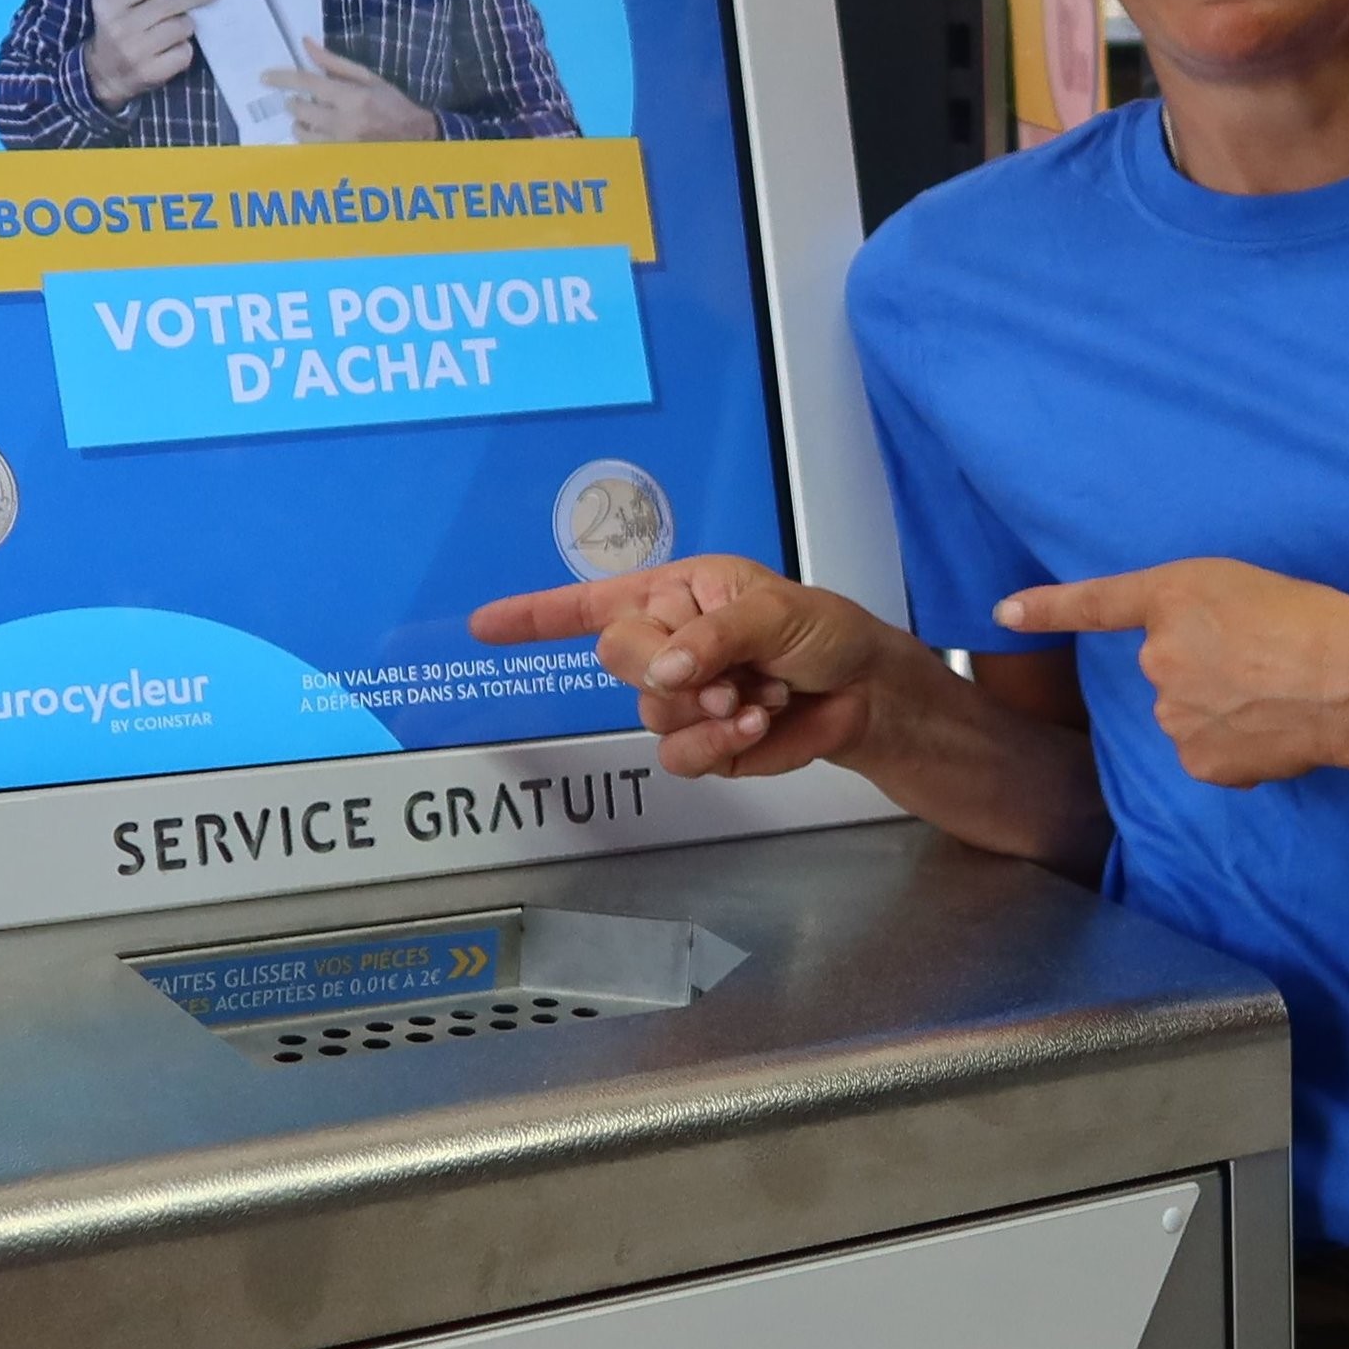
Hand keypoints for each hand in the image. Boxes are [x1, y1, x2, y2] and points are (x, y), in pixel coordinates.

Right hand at [84, 0, 215, 106]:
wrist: (103, 76)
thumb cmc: (119, 33)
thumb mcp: (119, 7)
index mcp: (108, 4)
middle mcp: (119, 27)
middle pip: (168, 4)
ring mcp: (135, 52)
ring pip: (180, 27)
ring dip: (187, 25)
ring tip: (181, 28)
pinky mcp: (150, 73)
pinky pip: (184, 52)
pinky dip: (185, 48)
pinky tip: (176, 49)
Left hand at [279, 43, 436, 144]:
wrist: (416, 138)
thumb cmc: (392, 104)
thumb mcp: (368, 78)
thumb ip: (334, 63)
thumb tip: (306, 44)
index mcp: (352, 97)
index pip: (307, 83)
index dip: (282, 78)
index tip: (265, 77)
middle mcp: (344, 122)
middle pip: (300, 109)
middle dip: (295, 102)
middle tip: (301, 99)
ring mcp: (341, 144)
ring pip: (301, 132)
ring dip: (300, 122)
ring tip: (311, 117)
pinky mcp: (340, 158)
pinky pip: (311, 148)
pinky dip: (309, 137)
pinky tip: (319, 132)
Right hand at [471, 555, 895, 778]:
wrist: (867, 693)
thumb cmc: (824, 632)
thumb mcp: (776, 611)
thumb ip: (713, 636)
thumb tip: (663, 672)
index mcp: (676, 594)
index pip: (591, 602)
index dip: (534, 615)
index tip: (481, 627)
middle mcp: (668, 643)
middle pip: (617, 655)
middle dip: (669, 664)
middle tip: (725, 669)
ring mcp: (681, 698)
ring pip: (651, 712)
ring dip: (711, 705)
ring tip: (762, 692)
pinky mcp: (704, 744)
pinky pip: (680, 754)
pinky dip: (719, 740)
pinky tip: (758, 721)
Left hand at [992, 558, 1348, 787]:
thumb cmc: (1318, 620)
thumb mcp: (1248, 585)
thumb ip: (1195, 614)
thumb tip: (1180, 664)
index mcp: (1172, 596)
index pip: (1094, 602)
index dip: (1046, 607)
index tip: (1003, 614)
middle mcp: (1159, 655)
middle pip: (1167, 669)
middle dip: (1204, 670)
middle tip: (1263, 661)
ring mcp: (1173, 714)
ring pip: (1188, 715)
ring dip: (1222, 711)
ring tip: (1279, 695)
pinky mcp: (1198, 762)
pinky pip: (1210, 755)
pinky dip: (1239, 748)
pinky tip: (1276, 729)